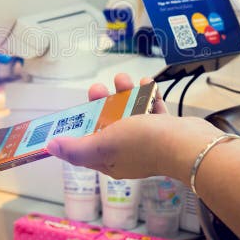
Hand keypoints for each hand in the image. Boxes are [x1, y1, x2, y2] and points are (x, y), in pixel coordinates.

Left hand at [47, 73, 222, 180]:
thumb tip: (50, 148)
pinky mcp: (165, 130)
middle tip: (99, 87)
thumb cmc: (144, 144)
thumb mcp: (103, 145)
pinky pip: (151, 110)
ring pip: (130, 114)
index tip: (74, 109)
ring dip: (125, 94)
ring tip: (125, 78)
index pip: (86, 145)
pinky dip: (148, 96)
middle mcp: (127, 153)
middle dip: (102, 103)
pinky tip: (147, 84)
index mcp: (109, 161)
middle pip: (107, 125)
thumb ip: (76, 147)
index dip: (78, 127)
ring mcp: (148, 141)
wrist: (189, 144)